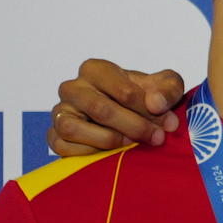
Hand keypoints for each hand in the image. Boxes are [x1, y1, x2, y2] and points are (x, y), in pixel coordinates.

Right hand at [47, 61, 186, 155]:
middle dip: (134, 127)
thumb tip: (156, 104)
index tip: (168, 124)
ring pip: (73, 128)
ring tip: (130, 143)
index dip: (148, 111)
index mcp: (96, 69)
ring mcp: (59, 110)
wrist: (132, 113)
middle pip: (100, 110)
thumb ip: (168, 89)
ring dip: (107, 140)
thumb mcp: (166, 86)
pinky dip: (86, 152)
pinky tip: (109, 152)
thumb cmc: (147, 96)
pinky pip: (61, 146)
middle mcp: (72, 87)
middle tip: (157, 138)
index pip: (124, 91)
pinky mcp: (54, 133)